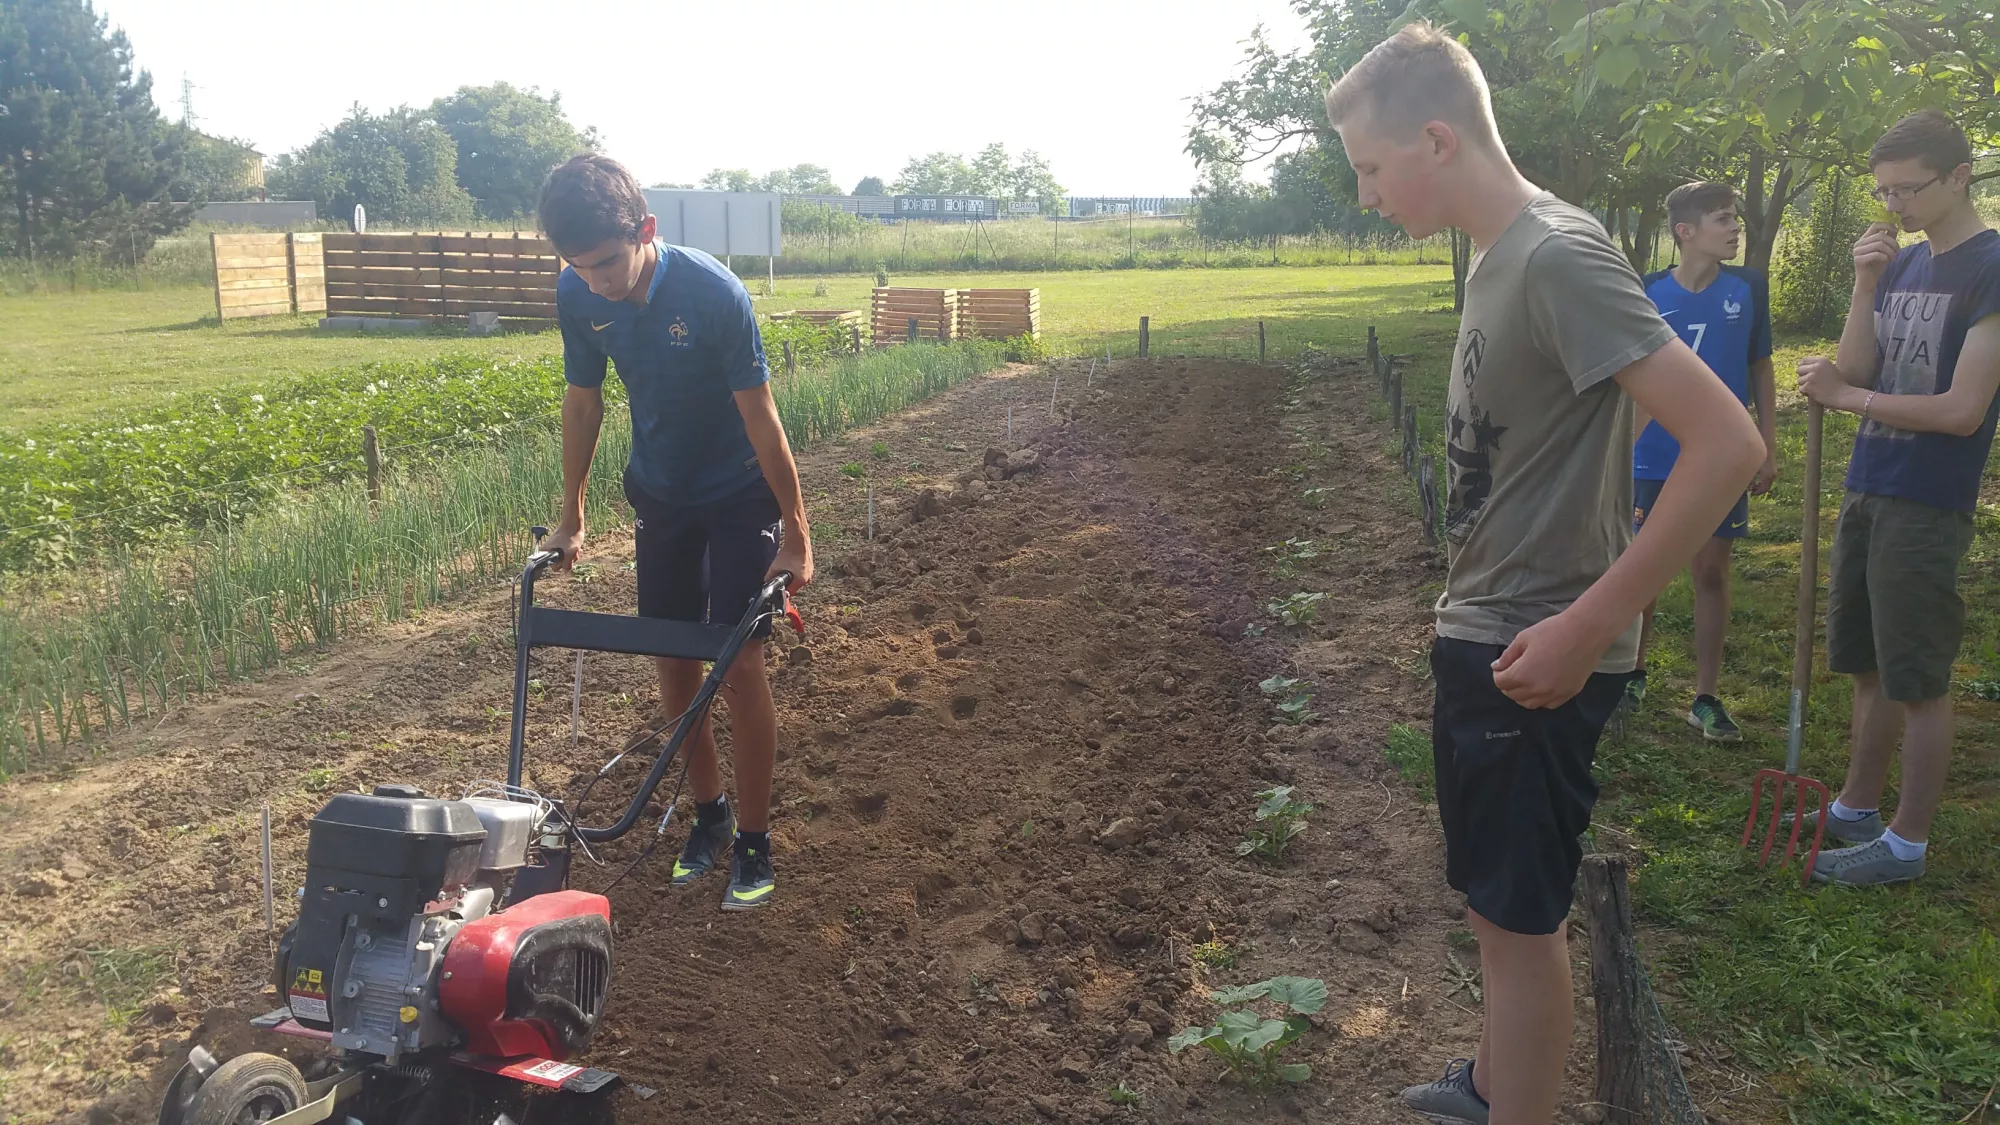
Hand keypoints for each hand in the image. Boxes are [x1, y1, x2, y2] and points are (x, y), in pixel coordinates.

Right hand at [542, 519, 583, 570]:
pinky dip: (573, 552)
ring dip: (573, 556)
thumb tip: (565, 571)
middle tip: (572, 553)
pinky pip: (568, 554)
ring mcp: (556, 548)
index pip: (552, 566)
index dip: (561, 564)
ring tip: (576, 549)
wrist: (574, 523)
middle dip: (568, 560)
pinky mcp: (562, 546)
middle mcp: (549, 551)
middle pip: (560, 563)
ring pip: (565, 559)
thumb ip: (567, 564)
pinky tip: (578, 548)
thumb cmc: (570, 535)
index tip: (565, 557)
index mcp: (545, 552)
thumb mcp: (570, 553)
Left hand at [768, 535, 813, 593]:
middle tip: (782, 573)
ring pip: (798, 578)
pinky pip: (802, 572)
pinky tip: (792, 563)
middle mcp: (808, 578)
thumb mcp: (775, 567)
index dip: (782, 589)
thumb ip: (769, 577)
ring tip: (787, 566)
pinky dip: (796, 570)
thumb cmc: (790, 553)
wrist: (798, 540)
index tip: (779, 583)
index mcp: (801, 581)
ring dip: (792, 575)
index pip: (790, 592)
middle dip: (787, 581)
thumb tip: (766, 581)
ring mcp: (810, 571)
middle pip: (794, 585)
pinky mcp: (810, 565)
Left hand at [1491, 610, 1613, 709]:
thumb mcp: (1524, 638)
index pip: (1501, 683)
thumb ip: (1508, 656)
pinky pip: (1549, 704)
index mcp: (1523, 674)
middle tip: (1511, 673)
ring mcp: (1554, 694)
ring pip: (1530, 704)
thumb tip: (1496, 667)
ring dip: (1522, 695)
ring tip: (1524, 682)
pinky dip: (1540, 699)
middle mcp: (1537, 689)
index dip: (1498, 675)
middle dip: (1508, 685)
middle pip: (1514, 695)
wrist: (1586, 633)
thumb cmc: (1553, 631)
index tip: (1501, 667)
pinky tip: (1541, 687)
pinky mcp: (1568, 694)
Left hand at [1751, 448, 1777, 495]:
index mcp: (1766, 476)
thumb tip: (1748, 487)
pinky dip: (1764, 481)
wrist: (1766, 446)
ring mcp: (1774, 472)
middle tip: (1751, 491)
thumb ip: (1750, 479)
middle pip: (1766, 487)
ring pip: (1768, 483)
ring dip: (1761, 486)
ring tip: (1753, 486)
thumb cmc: (1756, 456)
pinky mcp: (1774, 469)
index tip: (1751, 494)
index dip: (1757, 493)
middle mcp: (1772, 475)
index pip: (1764, 489)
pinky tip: (1757, 479)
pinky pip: (1769, 479)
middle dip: (1759, 490)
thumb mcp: (1752, 469)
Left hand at [1796, 356, 1861, 410]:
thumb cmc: (1838, 384)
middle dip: (1803, 376)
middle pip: (1799, 370)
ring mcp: (1811, 376)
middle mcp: (1816, 367)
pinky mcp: (1808, 386)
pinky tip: (1816, 393)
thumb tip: (1802, 365)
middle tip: (1811, 382)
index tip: (1805, 373)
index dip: (1803, 367)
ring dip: (1805, 385)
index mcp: (1822, 361)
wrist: (1843, 395)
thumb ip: (1818, 366)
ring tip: (1816, 388)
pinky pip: (1801, 389)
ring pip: (1799, 380)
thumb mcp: (1830, 369)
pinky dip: (1806, 393)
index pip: (1804, 360)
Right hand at [1852, 223, 1899, 284]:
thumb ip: (1888, 238)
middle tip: (1897, 251)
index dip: (1888, 226)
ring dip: (1890, 251)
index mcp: (1863, 239)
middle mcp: (1858, 244)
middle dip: (1893, 243)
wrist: (1869, 282)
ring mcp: (1857, 252)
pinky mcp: (1858, 260)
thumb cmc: (1877, 266)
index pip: (1875, 225)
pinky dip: (1885, 257)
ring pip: (1879, 244)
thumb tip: (1895, 226)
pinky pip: (1876, 254)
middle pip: (1880, 235)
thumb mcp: (1885, 249)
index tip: (1897, 231)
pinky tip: (1887, 261)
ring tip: (1893, 257)